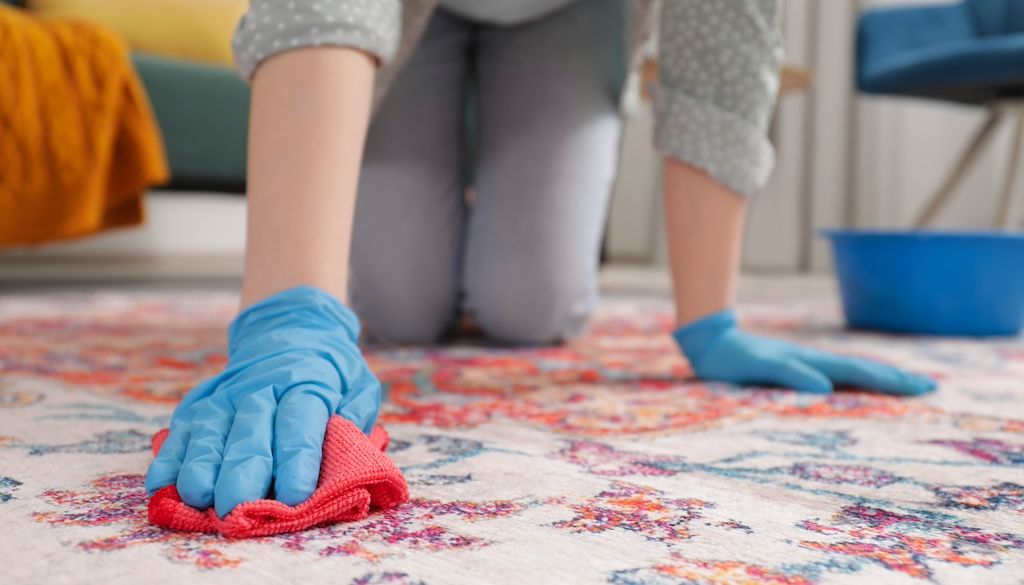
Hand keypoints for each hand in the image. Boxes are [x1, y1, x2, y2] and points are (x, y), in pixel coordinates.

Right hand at [145, 286, 381, 516]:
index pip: (300, 424)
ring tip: (197, 496)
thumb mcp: (358, 385)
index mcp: (307, 385)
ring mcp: (227, 394)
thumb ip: (356, 417)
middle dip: (242, 471)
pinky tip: (160, 483)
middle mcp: (262, 388)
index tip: (294, 495)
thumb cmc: (331, 373)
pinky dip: (169, 457)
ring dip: (200, 464)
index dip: (296, 460)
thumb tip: (350, 448)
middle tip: (236, 507)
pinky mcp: (201, 402)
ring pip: (210, 431)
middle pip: (250, 432)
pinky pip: (181, 430)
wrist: (292, 329)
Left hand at [673, 310, 935, 394]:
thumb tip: (825, 389)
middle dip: (896, 380)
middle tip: (930, 388)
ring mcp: (807, 366)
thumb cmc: (734, 359)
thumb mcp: (761, 368)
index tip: (921, 388)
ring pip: (852, 374)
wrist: (712, 343)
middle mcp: (815, 363)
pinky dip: (855, 383)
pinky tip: (858, 389)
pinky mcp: (796, 371)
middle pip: (864, 372)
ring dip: (880, 381)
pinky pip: (835, 379)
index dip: (890, 382)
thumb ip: (791, 375)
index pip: (859, 374)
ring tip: (906, 387)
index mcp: (812, 363)